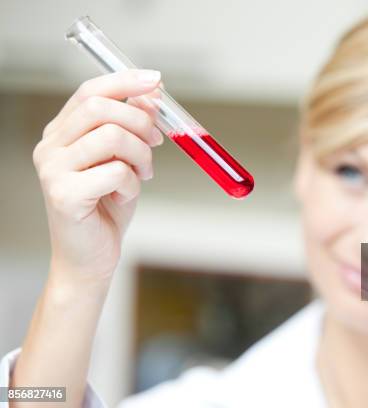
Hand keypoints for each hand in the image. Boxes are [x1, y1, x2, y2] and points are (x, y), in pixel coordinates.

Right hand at [32, 69, 163, 284]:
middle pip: (102, 108)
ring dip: (141, 156)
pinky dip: (133, 183)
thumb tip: (150, 94)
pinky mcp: (63, 194)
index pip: (90, 91)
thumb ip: (133, 128)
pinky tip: (125, 195)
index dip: (126, 81)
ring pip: (113, 137)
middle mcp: (51, 146)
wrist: (90, 258)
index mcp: (63, 133)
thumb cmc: (106, 209)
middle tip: (155, 144)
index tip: (156, 80)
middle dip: (141, 122)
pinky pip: (115, 171)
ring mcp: (52, 170)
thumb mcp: (125, 161)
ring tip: (141, 175)